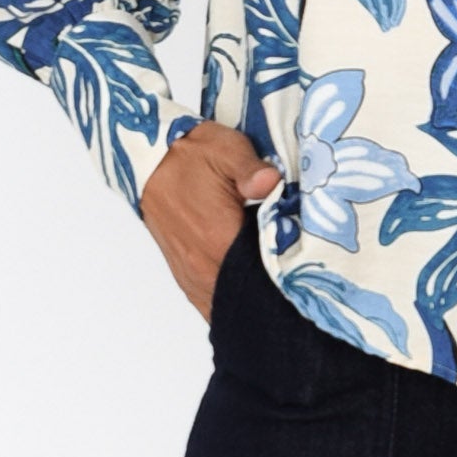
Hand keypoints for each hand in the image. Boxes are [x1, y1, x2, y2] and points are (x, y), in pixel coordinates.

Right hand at [140, 121, 283, 322]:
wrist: (151, 159)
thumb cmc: (192, 154)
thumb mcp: (227, 150)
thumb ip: (251, 170)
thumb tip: (271, 183)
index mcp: (218, 238)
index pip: (260, 278)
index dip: (286, 282)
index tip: (306, 280)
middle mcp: (202, 264)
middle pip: (245, 299)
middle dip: (270, 296)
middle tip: (296, 289)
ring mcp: (190, 273)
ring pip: (224, 306)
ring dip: (247, 302)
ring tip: (274, 295)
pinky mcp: (182, 273)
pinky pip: (207, 302)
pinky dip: (227, 303)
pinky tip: (246, 296)